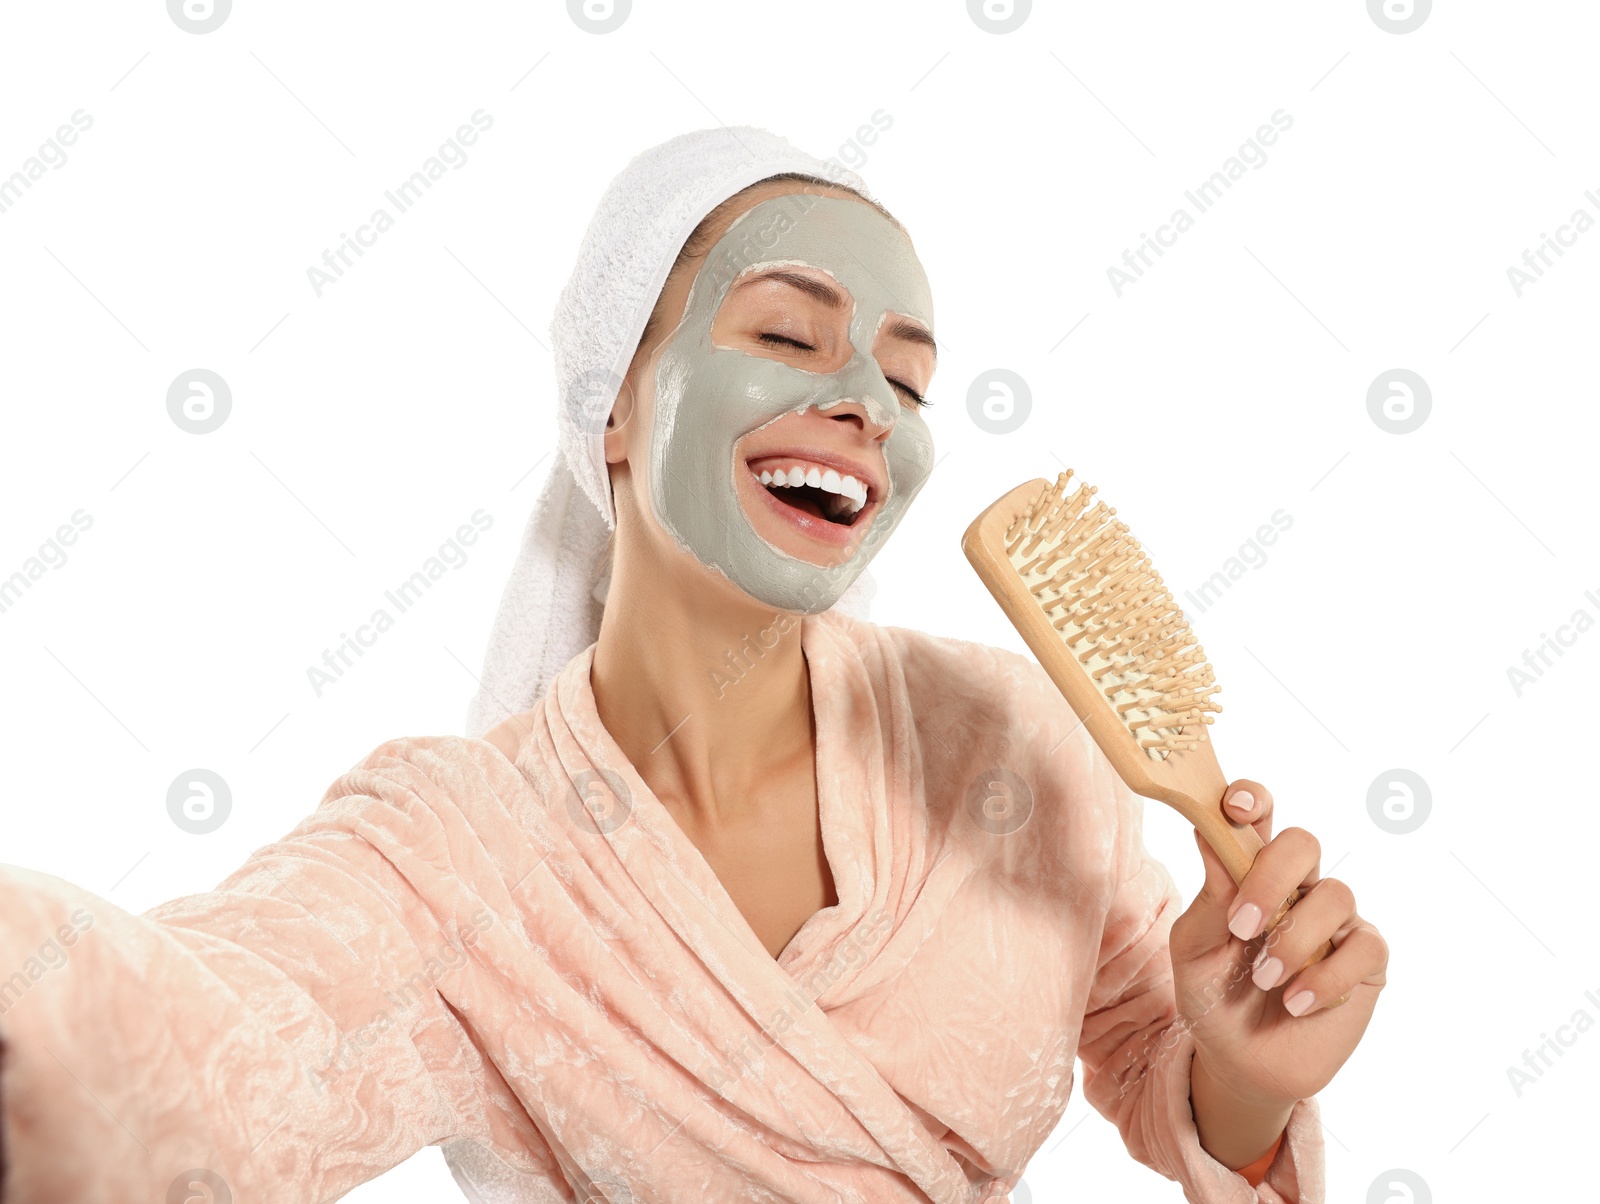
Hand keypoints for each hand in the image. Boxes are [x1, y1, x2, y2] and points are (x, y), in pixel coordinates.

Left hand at [1168, 778, 1388, 1110]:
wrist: (1243, 1065)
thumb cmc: (1214, 997)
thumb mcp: (1194, 952)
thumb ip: (1207, 899)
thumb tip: (1209, 836)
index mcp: (1249, 873)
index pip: (1259, 816)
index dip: (1252, 798)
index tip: (1234, 807)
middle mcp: (1298, 887)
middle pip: (1304, 842)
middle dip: (1272, 876)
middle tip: (1243, 924)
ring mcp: (1335, 921)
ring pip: (1336, 895)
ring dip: (1294, 940)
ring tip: (1266, 981)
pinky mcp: (1365, 962)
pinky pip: (1363, 947)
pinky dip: (1326, 978)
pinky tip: (1297, 1003)